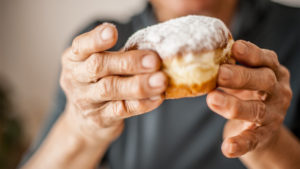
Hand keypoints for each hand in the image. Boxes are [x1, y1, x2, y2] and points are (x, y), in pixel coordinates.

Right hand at [60, 23, 166, 142]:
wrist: (84, 121)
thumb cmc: (98, 83)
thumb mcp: (100, 65)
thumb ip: (119, 56)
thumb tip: (155, 49)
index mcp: (75, 59)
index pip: (81, 46)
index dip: (96, 39)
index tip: (112, 31)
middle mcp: (76, 79)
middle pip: (98, 66)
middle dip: (128, 62)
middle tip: (153, 60)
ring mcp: (86, 101)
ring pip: (110, 89)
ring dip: (138, 85)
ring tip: (160, 80)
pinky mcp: (100, 118)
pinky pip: (122, 110)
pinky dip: (141, 103)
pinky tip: (156, 97)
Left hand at [207, 40, 291, 157]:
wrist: (263, 125)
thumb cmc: (249, 91)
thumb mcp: (246, 76)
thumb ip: (233, 66)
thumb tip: (204, 54)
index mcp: (273, 72)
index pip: (266, 59)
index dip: (251, 54)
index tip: (235, 47)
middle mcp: (277, 92)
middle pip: (264, 81)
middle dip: (241, 76)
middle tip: (219, 74)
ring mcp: (272, 115)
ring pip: (256, 110)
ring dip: (234, 105)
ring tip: (212, 99)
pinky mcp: (264, 135)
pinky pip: (252, 139)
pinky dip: (240, 143)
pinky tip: (227, 147)